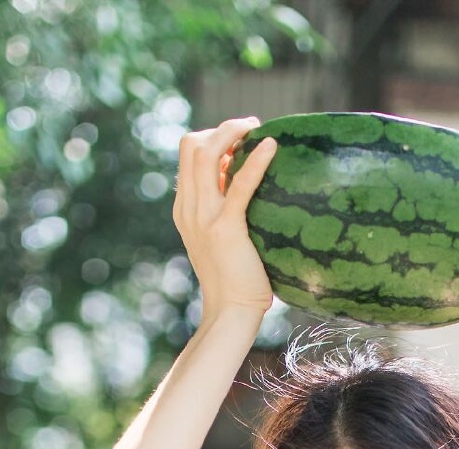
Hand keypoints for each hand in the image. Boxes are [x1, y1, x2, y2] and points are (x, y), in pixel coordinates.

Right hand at [172, 116, 277, 324]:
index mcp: (185, 209)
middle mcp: (189, 208)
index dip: (213, 137)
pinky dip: (256, 161)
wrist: (231, 311)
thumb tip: (246, 189)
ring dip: (233, 133)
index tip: (240, 140)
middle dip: (223, 128)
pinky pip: (239, 184)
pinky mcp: (225, 228)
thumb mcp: (220, 239)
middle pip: (192, 144)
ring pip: (207, 153)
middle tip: (251, 129)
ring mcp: (203, 217)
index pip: (188, 154)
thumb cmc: (235, 279)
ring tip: (258, 131)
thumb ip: (223, 213)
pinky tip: (273, 148)